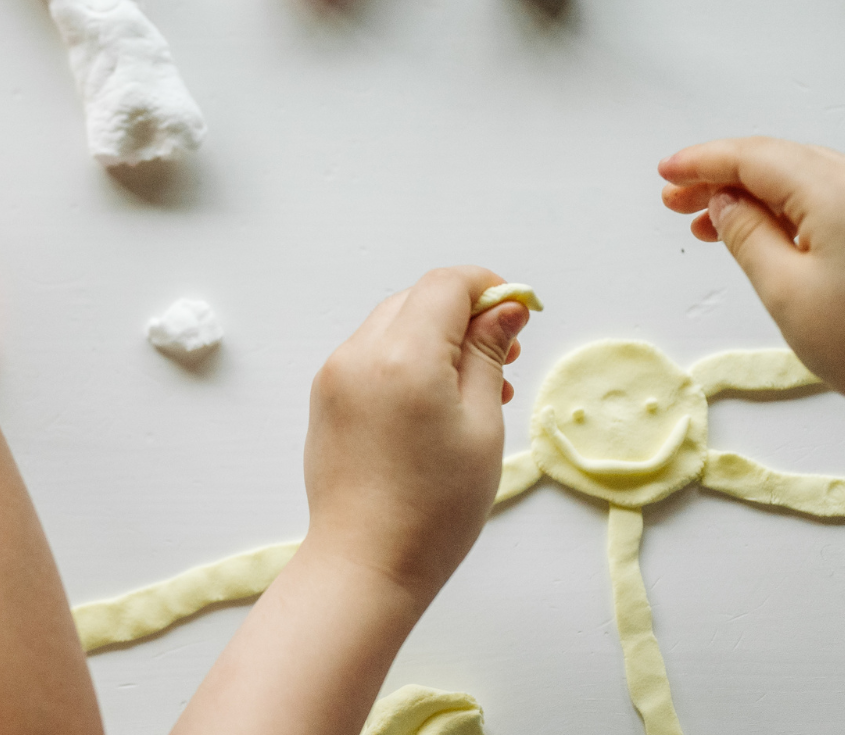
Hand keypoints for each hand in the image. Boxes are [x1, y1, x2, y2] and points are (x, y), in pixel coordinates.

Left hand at [301, 267, 528, 600]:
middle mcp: (358, 354)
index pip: (445, 285)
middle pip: (416, 300)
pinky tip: (436, 403)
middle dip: (463, 315)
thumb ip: (488, 354)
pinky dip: (406, 362)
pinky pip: (370, 357)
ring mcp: (334, 376)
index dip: (488, 288)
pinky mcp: (325, 399)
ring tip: (477, 388)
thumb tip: (505, 306)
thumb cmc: (434, 506)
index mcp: (402, 355)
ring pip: (392, 326)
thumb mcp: (481, 423)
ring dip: (435, 339)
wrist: (366, 561)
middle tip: (504, 358)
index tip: (519, 314)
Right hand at [660, 137, 844, 453]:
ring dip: (752, 193)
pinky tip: (759, 230)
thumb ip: (745, 234)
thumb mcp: (784, 290)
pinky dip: (787, 206)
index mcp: (841, 191)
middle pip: (779, 159)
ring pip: (803, 176)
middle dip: (722, 176)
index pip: (756, 157)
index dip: (703, 162)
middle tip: (674, 201)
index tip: (666, 173)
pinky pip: (829, 196)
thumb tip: (724, 202)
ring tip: (707, 223)